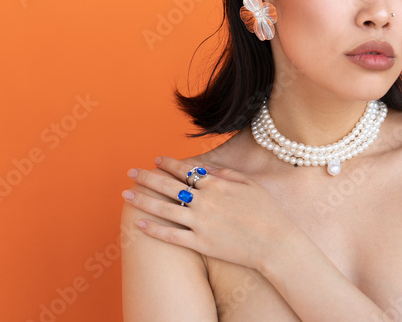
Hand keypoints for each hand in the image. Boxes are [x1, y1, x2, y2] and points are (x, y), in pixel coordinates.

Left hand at [123, 155, 297, 272]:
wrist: (275, 243)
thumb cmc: (266, 212)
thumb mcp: (248, 184)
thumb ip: (225, 174)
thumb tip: (205, 168)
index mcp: (216, 184)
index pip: (185, 169)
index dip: (168, 163)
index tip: (155, 160)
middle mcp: (204, 201)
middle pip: (167, 186)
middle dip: (147, 177)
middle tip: (130, 172)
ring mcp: (200, 223)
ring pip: (164, 209)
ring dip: (143, 200)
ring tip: (126, 195)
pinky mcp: (200, 243)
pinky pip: (171, 235)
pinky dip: (153, 229)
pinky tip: (139, 224)